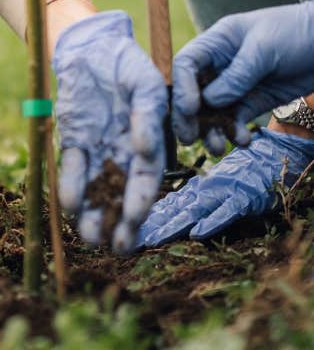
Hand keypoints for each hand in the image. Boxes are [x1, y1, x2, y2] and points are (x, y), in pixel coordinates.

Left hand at [53, 10, 167, 252]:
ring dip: (93, 213)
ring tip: (90, 238)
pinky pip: (72, 167)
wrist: (93, 46)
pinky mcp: (73, 139)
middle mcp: (122, 152)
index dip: (141, 201)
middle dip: (119, 221)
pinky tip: (69, 204)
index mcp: (147, 142)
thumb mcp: (145, 84)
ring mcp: (97, 148)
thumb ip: (147, 115)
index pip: (146, 179)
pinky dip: (70, 185)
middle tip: (116, 248)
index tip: (135, 220)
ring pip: (96, 187)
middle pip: (121, 193)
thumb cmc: (127, 64)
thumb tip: (144, 148)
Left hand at [139, 129, 313, 244]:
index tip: (124, 227)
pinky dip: (211, 223)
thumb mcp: (213, 185)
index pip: (166, 205)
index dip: (145, 217)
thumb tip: (168, 211)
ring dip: (171, 226)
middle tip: (128, 238)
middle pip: (172, 210)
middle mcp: (203, 191)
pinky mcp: (242, 199)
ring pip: (191, 212)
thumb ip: (192, 197)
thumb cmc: (242, 172)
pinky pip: (225, 213)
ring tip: (151, 238)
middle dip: (150, 225)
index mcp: (195, 189)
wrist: (271, 156)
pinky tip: (196, 233)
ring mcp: (221, 195)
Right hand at [172, 1, 313, 152]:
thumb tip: (209, 100)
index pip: (186, 64)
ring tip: (216, 147)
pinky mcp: (252, 102)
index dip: (182, 86)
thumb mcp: (263, 48)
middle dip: (188, 116)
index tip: (190, 108)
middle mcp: (219, 66)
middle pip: (193, 92)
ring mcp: (235, 86)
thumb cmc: (292, 32)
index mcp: (215, 43)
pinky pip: (236, 120)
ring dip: (210, 130)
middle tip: (188, 138)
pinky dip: (235, 132)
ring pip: (212, 111)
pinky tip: (242, 140)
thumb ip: (237, 75)